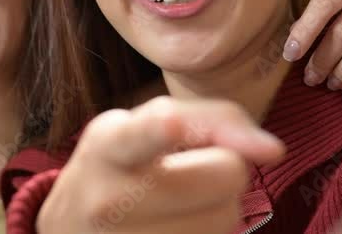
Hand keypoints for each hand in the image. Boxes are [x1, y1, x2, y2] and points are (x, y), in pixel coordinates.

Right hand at [37, 96, 284, 233]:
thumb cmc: (117, 165)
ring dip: (217, 206)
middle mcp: (113, 198)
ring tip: (175, 204)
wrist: (68, 230)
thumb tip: (273, 150)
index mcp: (109, 146)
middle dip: (222, 168)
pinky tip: (174, 227)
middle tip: (186, 173)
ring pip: (229, 215)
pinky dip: (206, 233)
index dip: (165, 127)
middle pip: (227, 173)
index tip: (176, 124)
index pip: (148, 133)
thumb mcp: (139, 124)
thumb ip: (209, 119)